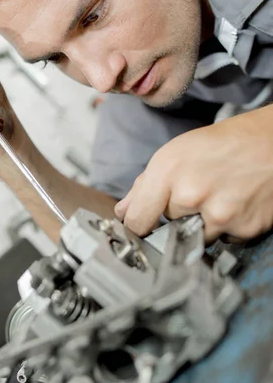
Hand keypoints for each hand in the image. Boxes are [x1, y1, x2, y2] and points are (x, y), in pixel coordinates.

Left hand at [114, 107, 272, 242]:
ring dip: (202, 225)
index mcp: (168, 171)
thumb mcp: (176, 152)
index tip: (143, 225)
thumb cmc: (223, 143)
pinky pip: (224, 240)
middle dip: (177, 215)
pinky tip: (235, 203)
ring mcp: (219, 215)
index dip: (139, 225)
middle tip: (197, 192)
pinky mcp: (244, 228)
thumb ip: (145, 185)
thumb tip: (124, 211)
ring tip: (218, 196)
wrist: (271, 142)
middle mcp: (191, 194)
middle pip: (167, 228)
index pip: (137, 221)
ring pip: (195, 238)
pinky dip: (227, 227)